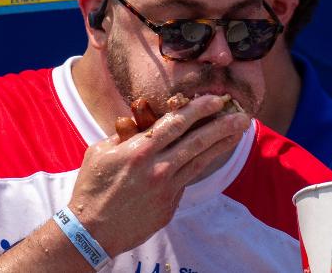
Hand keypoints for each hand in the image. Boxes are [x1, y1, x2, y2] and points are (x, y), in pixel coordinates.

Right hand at [67, 95, 249, 256]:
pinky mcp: (170, 206)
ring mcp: (166, 189)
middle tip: (240, 114)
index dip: (199, 109)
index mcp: (139, 150)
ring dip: (222, 144)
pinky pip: (188, 180)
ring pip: (200, 161)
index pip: (176, 123)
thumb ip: (124, 136)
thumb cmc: (91, 189)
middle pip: (197, 141)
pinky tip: (213, 154)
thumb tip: (141, 124)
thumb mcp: (100, 153)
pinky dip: (201, 165)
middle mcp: (158, 168)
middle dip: (221, 124)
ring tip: (239, 132)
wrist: (91, 232)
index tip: (215, 99)